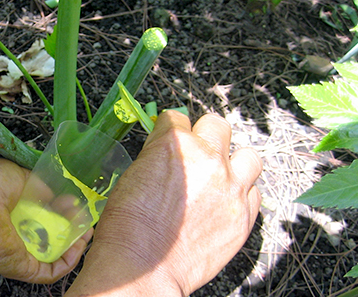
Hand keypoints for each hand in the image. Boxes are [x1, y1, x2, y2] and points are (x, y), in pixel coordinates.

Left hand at [0, 159, 91, 283]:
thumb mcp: (20, 176)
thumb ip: (39, 185)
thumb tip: (54, 193)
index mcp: (12, 212)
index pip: (41, 217)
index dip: (61, 211)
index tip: (74, 202)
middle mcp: (16, 234)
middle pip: (49, 237)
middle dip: (70, 227)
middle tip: (84, 218)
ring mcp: (20, 253)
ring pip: (53, 256)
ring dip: (74, 246)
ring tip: (87, 231)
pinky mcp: (24, 268)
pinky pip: (52, 271)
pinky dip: (69, 260)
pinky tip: (80, 245)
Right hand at [66, 111, 261, 295]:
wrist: (144, 267)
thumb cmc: (129, 227)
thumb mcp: (133, 176)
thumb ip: (157, 155)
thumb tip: (165, 150)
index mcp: (175, 145)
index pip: (178, 117)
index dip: (170, 127)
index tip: (170, 135)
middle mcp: (208, 159)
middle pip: (218, 125)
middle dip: (205, 135)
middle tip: (197, 152)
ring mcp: (231, 187)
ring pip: (248, 156)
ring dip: (234, 163)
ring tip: (221, 177)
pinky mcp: (244, 215)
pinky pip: (254, 192)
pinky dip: (242, 194)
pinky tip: (225, 202)